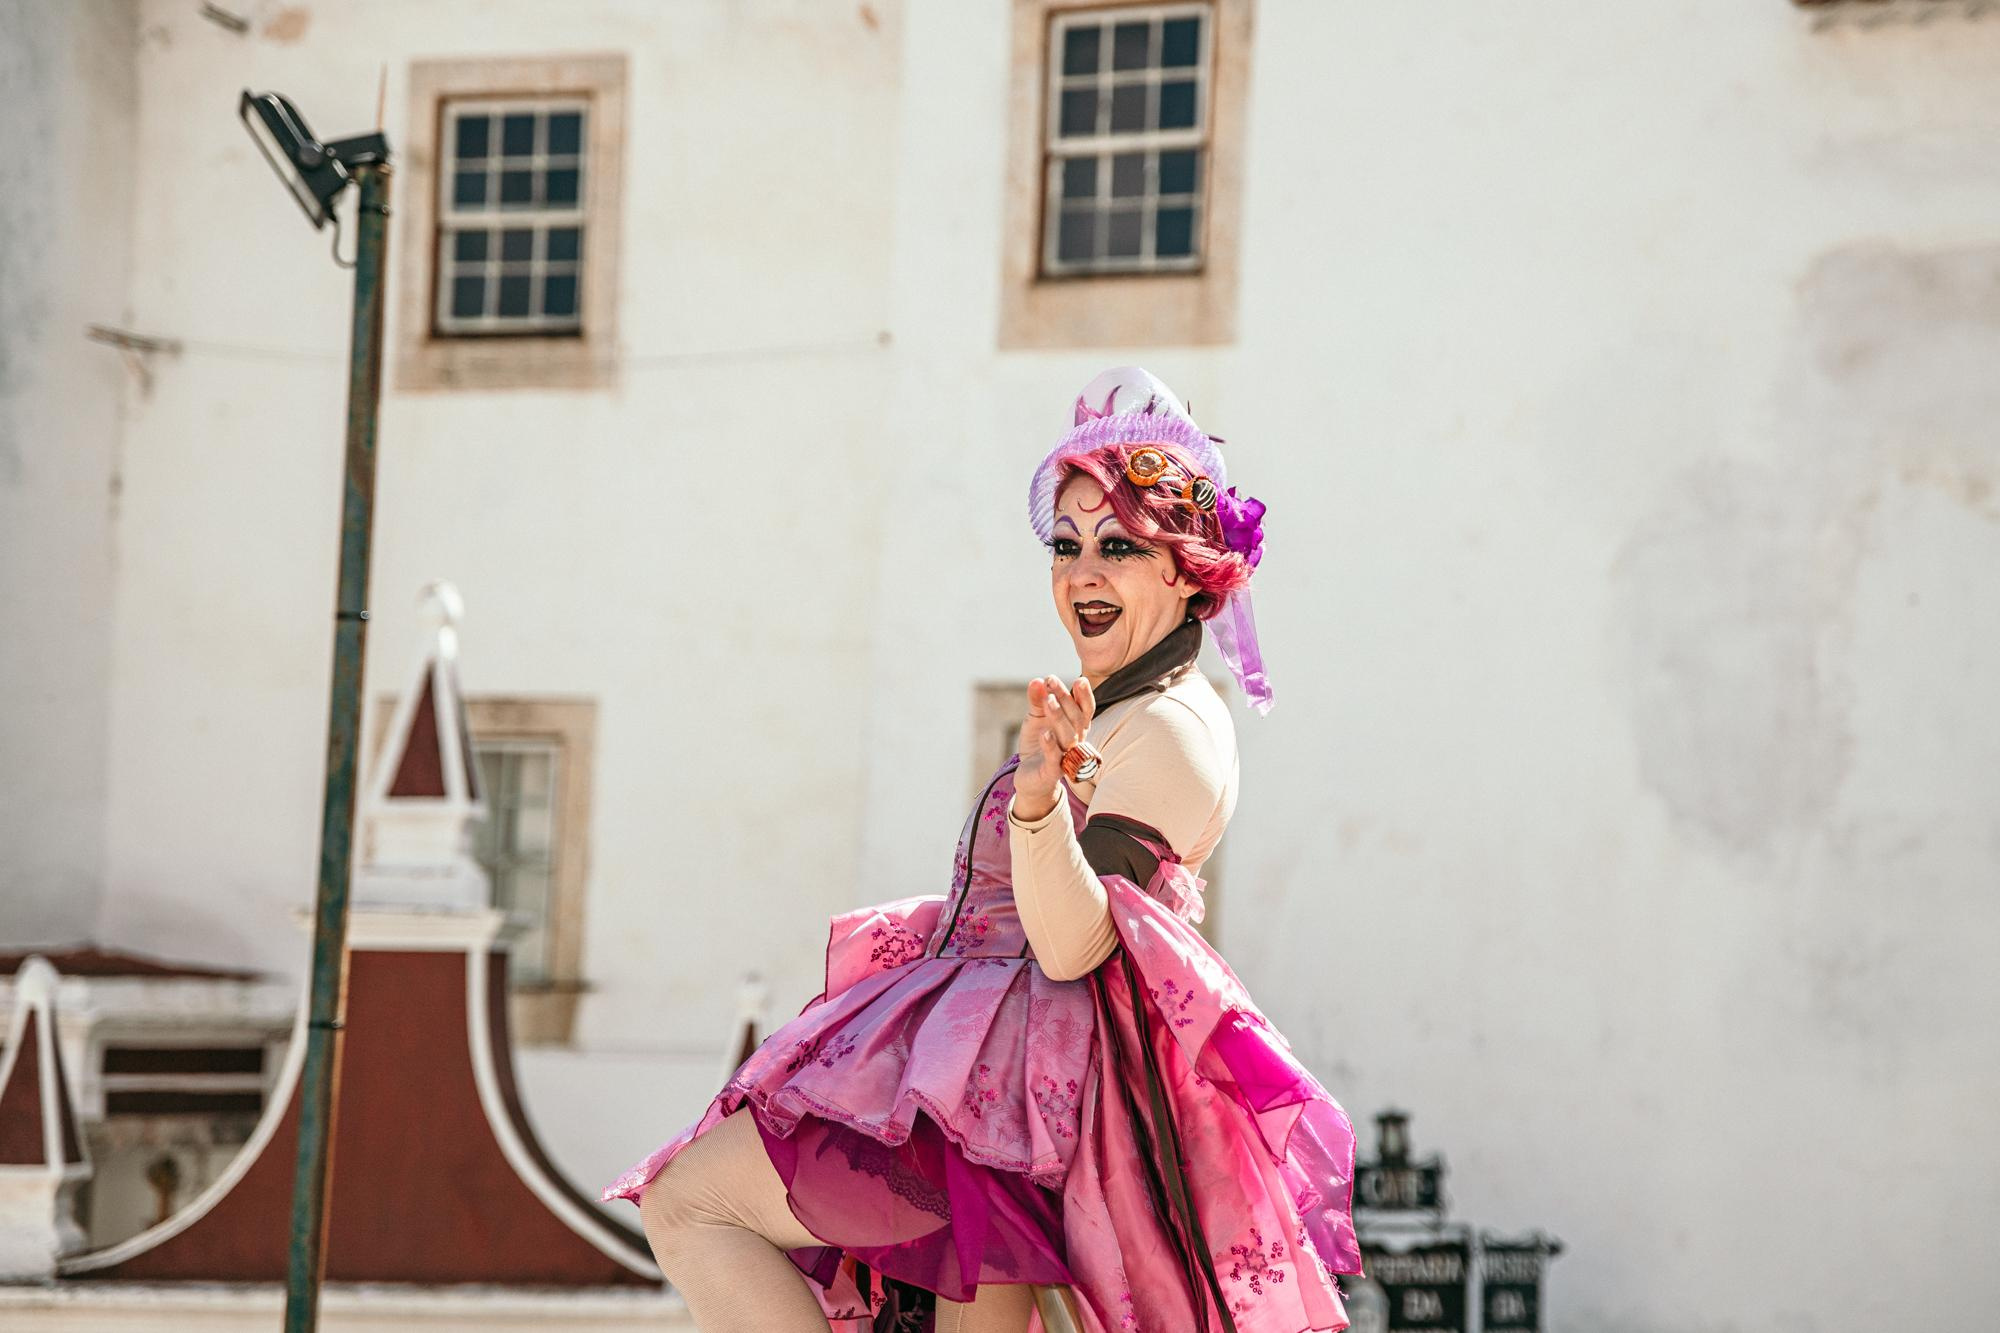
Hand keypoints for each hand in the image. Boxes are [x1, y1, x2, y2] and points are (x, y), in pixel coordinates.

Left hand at [1013, 674, 1095, 821]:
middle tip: (1051, 680)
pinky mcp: (1051, 772)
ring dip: (1059, 717)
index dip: (1084, 696)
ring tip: (1049, 700)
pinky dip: (1050, 746)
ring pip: (1067, 737)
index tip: (1079, 679)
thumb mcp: (1036, 719)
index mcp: (1076, 728)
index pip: (1085, 710)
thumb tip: (1037, 681)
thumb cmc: (1038, 745)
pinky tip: (1045, 733)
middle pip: (1075, 720)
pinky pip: (1054, 759)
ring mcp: (1065, 758)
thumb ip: (1037, 700)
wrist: (1030, 778)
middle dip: (1066, 699)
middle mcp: (1075, 743)